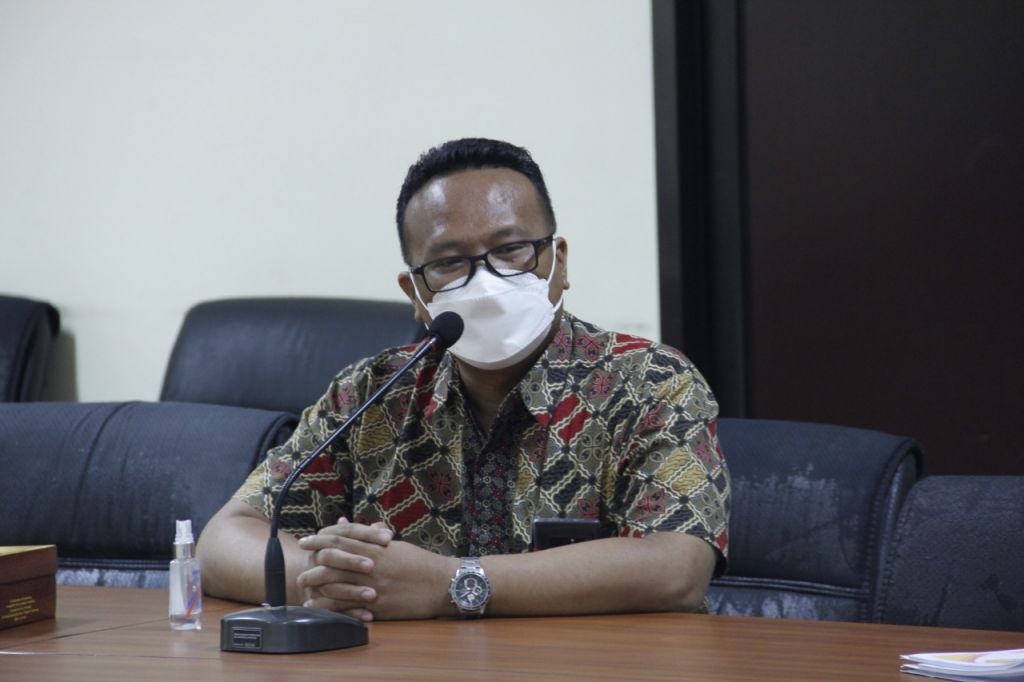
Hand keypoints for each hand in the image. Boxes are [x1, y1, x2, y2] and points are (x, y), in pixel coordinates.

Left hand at [297, 519, 456, 620]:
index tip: (307, 540)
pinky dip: (328, 606)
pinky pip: (346, 606)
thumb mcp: (395, 546)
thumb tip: (344, 523)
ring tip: (303, 582)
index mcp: (377, 547)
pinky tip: (316, 606)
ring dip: (316, 582)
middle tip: (301, 560)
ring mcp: (373, 586)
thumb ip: (369, 536)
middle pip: (333, 559)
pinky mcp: (377, 606)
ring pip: (335, 582)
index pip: (341, 539)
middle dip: (313, 559)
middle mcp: (372, 565)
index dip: (320, 538)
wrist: (443, 584)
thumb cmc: (420, 563)